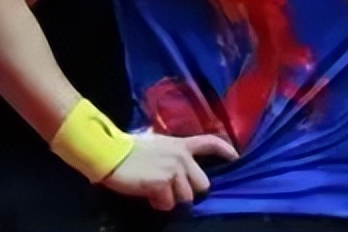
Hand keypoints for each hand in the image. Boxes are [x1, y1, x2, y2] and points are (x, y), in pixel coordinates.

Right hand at [102, 132, 239, 211]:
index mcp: (181, 145)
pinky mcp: (162, 184)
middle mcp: (182, 158)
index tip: (236, 157)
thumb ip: (171, 151)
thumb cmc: (129, 148)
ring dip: (172, 199)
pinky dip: (158, 204)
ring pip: (186, 197)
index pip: (211, 143)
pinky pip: (167, 204)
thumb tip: (174, 160)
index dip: (225, 150)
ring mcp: (174, 171)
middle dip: (190, 190)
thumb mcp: (156, 143)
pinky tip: (147, 196)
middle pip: (203, 184)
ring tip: (156, 192)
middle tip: (173, 189)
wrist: (111, 154)